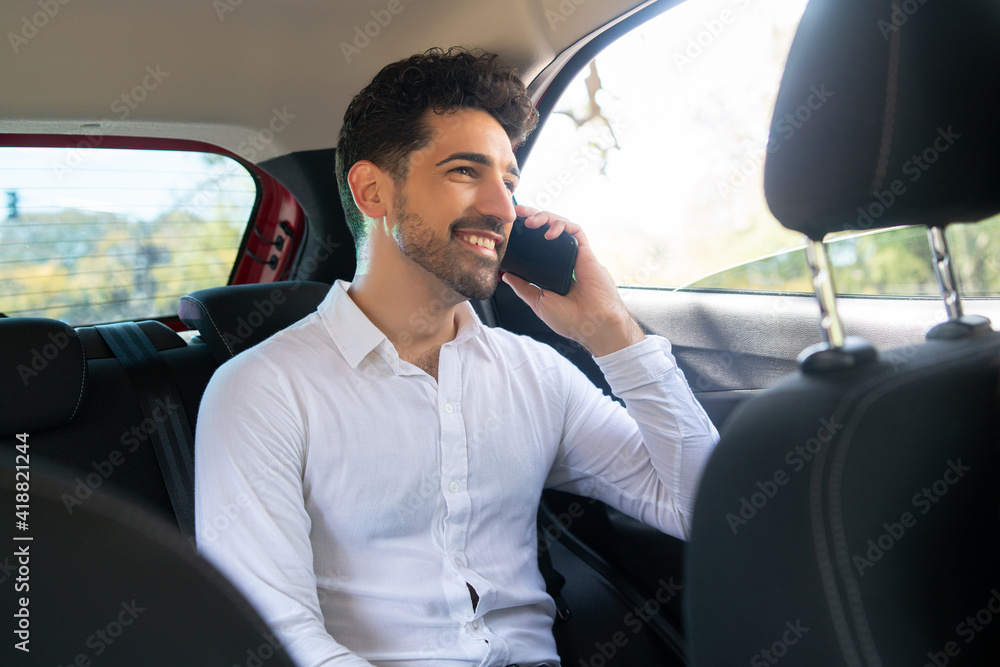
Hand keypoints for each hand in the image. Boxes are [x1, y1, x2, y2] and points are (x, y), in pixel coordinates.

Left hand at [502, 205, 644, 355]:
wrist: (590, 325)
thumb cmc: (569, 319)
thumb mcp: (538, 302)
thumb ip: (523, 287)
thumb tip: (506, 276)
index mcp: (553, 271)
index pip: (538, 245)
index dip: (526, 233)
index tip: (511, 226)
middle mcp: (564, 261)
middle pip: (548, 230)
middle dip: (533, 216)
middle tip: (517, 212)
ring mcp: (576, 256)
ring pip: (561, 225)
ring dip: (545, 217)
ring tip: (530, 221)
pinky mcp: (587, 253)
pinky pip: (576, 230)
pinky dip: (562, 225)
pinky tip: (550, 233)